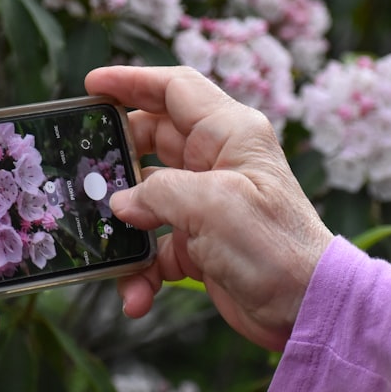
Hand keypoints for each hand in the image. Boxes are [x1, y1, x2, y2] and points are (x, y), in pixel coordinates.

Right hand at [85, 66, 332, 350]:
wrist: (306, 310)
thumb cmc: (275, 246)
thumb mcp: (212, 206)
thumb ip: (157, 193)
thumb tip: (121, 204)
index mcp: (229, 134)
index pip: (174, 89)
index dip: (132, 81)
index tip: (91, 85)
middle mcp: (216, 162)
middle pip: (151, 141)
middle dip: (117, 160)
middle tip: (84, 172)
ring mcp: (206, 204)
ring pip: (146, 199)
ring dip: (125, 228)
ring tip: (107, 248)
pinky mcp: (199, 244)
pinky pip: (155, 247)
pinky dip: (141, 270)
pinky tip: (136, 295)